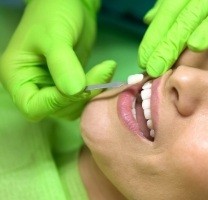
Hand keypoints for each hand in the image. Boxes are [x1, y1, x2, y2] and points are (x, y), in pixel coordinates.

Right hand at [0, 0, 103, 120]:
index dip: (57, 102)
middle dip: (80, 97)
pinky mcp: (70, 82)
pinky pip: (83, 96)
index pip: (33, 106)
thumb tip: (75, 91)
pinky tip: (106, 71)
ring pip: (72, 106)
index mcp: (17, 76)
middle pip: (55, 109)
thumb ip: (63, 64)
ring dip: (92, 94)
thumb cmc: (54, 13)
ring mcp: (52, 85)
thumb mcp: (55, 36)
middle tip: (102, 72)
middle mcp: (33, 85)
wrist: (70, 3)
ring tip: (106, 70)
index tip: (81, 86)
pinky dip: (96, 89)